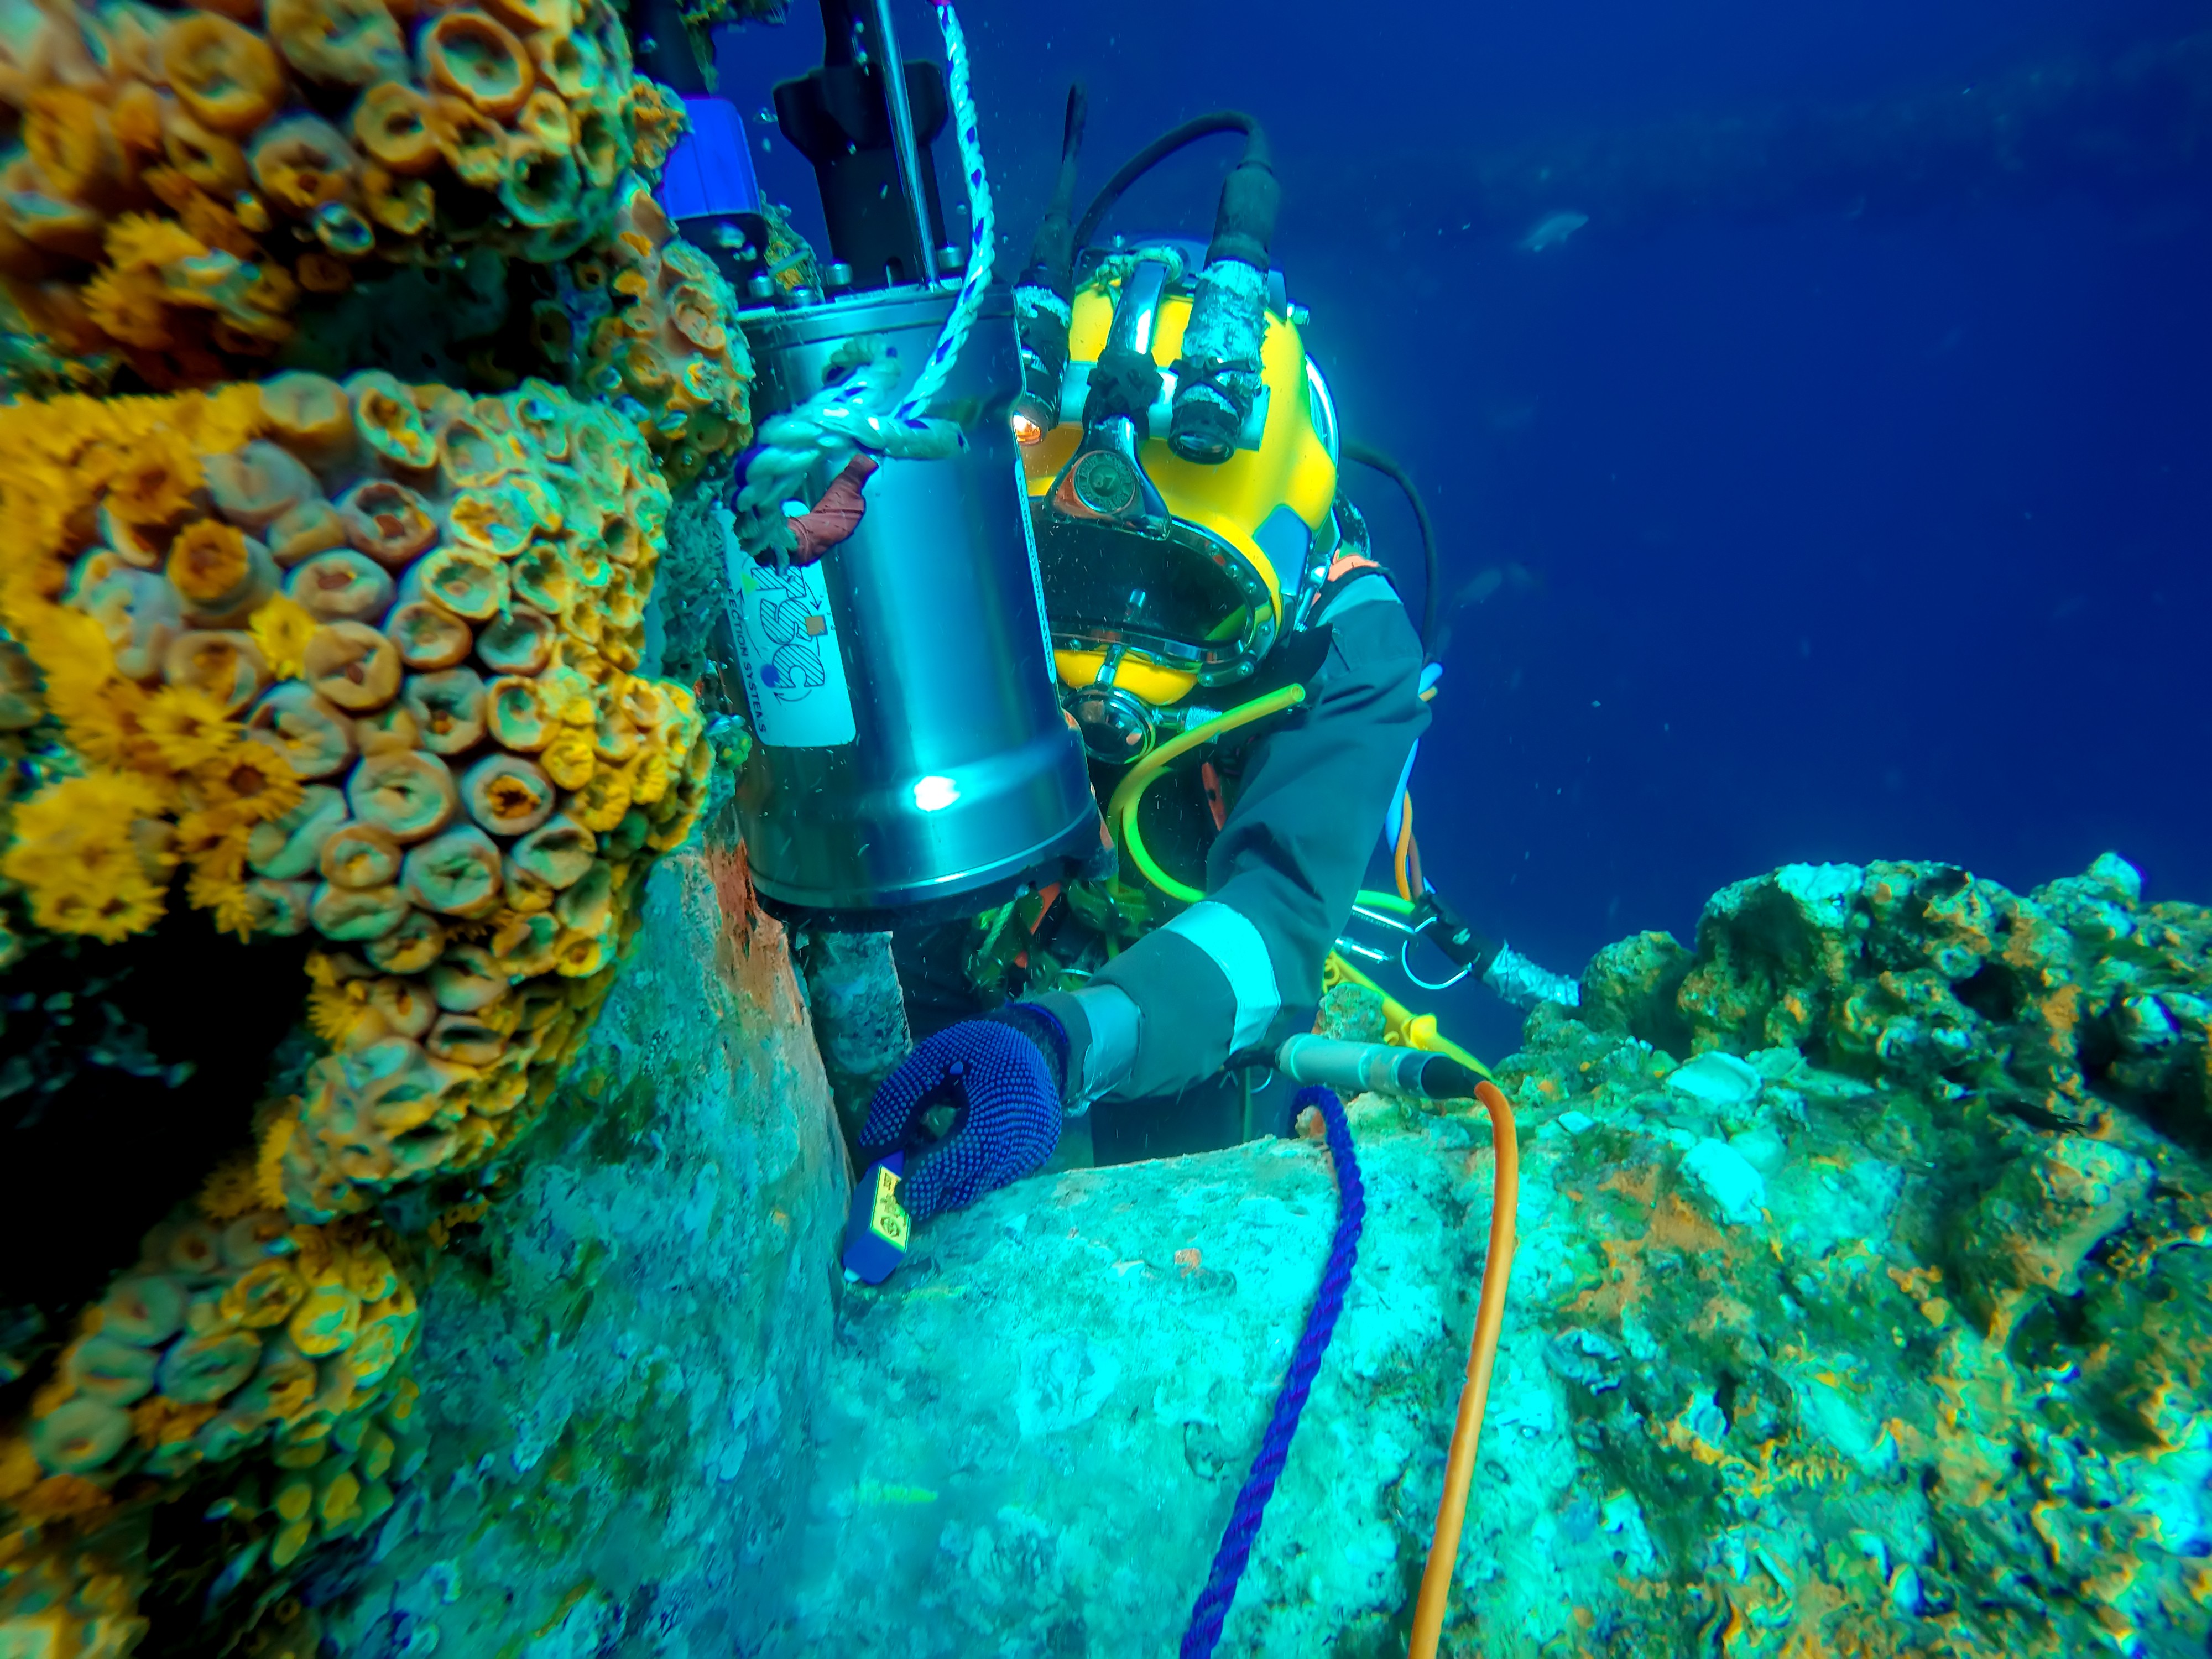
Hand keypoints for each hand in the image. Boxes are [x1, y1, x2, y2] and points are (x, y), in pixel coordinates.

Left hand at [857, 1013, 1064, 1223]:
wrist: (1038, 1043)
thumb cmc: (978, 1047)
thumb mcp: (929, 1060)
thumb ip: (898, 1102)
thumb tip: (874, 1149)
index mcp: (999, 1111)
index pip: (958, 1161)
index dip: (923, 1181)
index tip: (893, 1188)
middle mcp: (1023, 1144)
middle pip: (965, 1187)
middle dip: (927, 1187)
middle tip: (899, 1168)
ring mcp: (1031, 1159)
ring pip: (975, 1189)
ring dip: (944, 1181)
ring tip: (925, 1147)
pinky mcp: (1032, 1164)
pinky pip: (988, 1181)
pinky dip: (963, 1174)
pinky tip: (950, 1147)